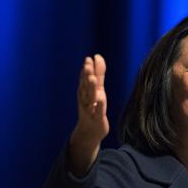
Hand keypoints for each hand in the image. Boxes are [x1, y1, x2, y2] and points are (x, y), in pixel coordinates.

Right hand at [68, 54, 108, 175]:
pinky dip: (99, 105)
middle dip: (86, 75)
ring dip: (90, 87)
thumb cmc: (94, 107)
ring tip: (92, 78)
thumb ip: (98, 74)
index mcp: (86, 91)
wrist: (90, 131)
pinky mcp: (97, 118)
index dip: (87, 68)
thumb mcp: (97, 90)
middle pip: (86, 85)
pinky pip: (98, 111)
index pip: (85, 78)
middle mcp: (86, 98)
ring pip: (90, 97)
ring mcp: (90, 109)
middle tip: (87, 64)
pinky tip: (101, 98)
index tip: (89, 58)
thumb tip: (97, 56)